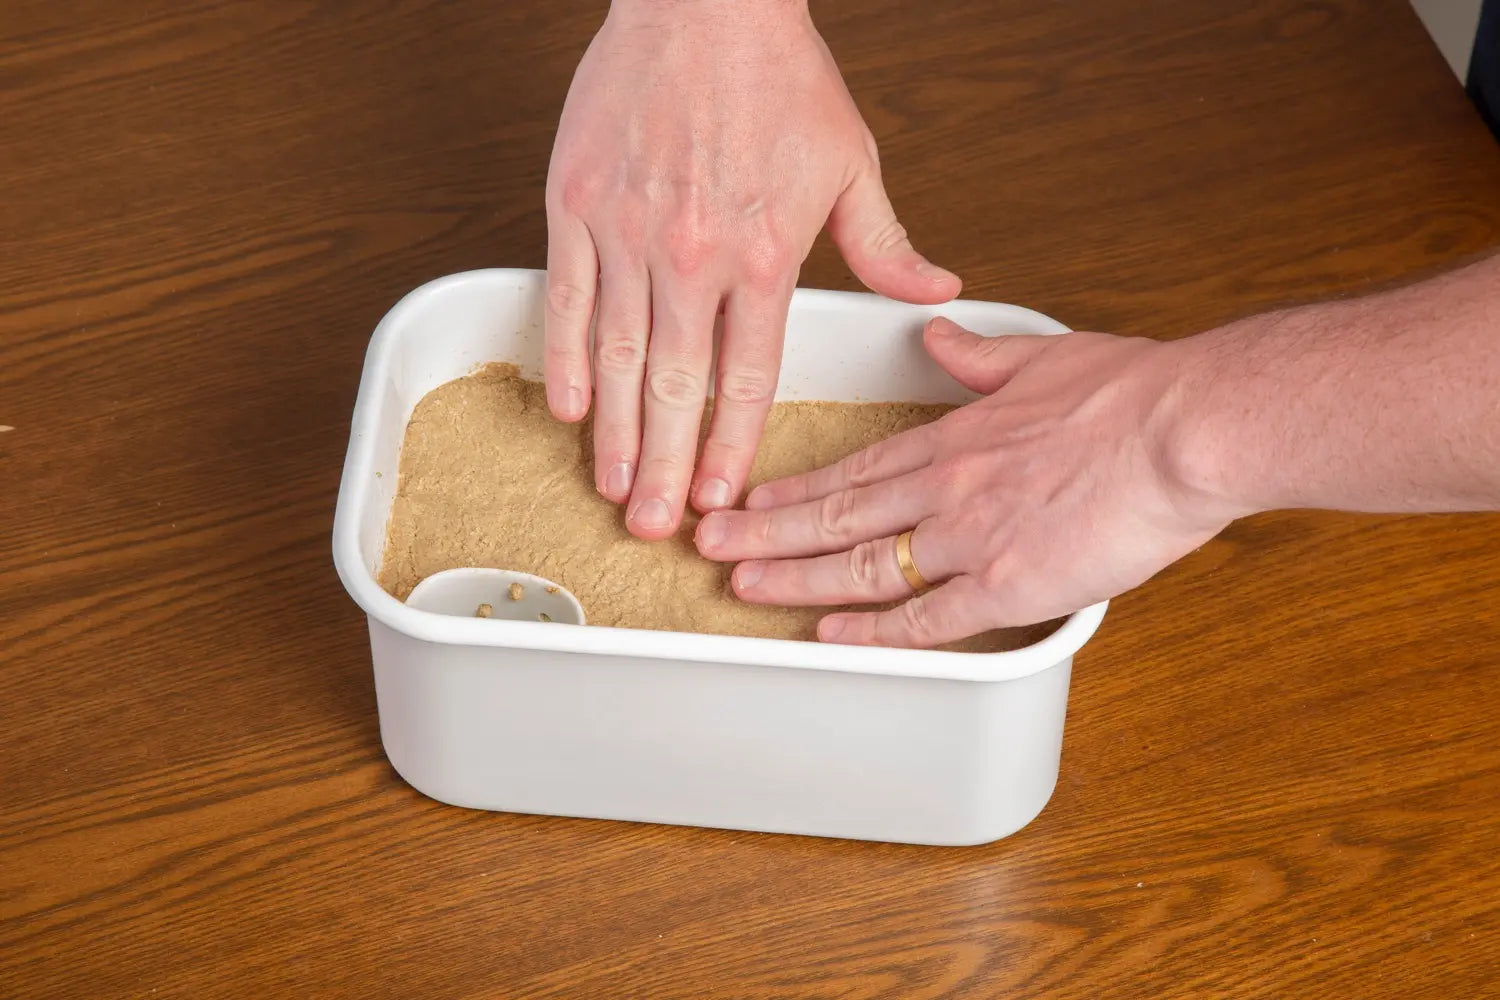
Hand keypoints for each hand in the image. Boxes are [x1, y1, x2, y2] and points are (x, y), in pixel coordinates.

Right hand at [544, 0, 960, 539]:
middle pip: (676, 389)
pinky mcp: (575, 205)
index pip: (747, 379)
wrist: (702, 0)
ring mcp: (627, 234)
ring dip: (614, 433)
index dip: (730, 448)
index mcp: (765, 256)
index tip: (719, 499)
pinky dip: (565, 358)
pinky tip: (567, 408)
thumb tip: (938, 294)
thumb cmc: (777, 76)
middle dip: (665, 468)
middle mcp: (693, 258)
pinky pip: (566, 299)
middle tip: (655, 528)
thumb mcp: (850, 161)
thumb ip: (885, 244)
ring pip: (617, 357)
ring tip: (611, 487)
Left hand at [693, 318, 1239, 647]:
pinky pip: (929, 618)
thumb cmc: (1133, 392)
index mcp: (956, 435)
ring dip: (796, 578)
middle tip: (709, 547)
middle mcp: (948, 485)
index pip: (853, 468)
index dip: (794, 489)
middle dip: (766, 533)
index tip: (749, 499)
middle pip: (836, 515)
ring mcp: (973, 536)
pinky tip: (831, 637)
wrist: (1189, 427)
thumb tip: (936, 332)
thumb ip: (978, 354)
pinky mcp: (1011, 584)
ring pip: (863, 564)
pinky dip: (875, 631)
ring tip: (743, 588)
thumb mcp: (1043, 355)